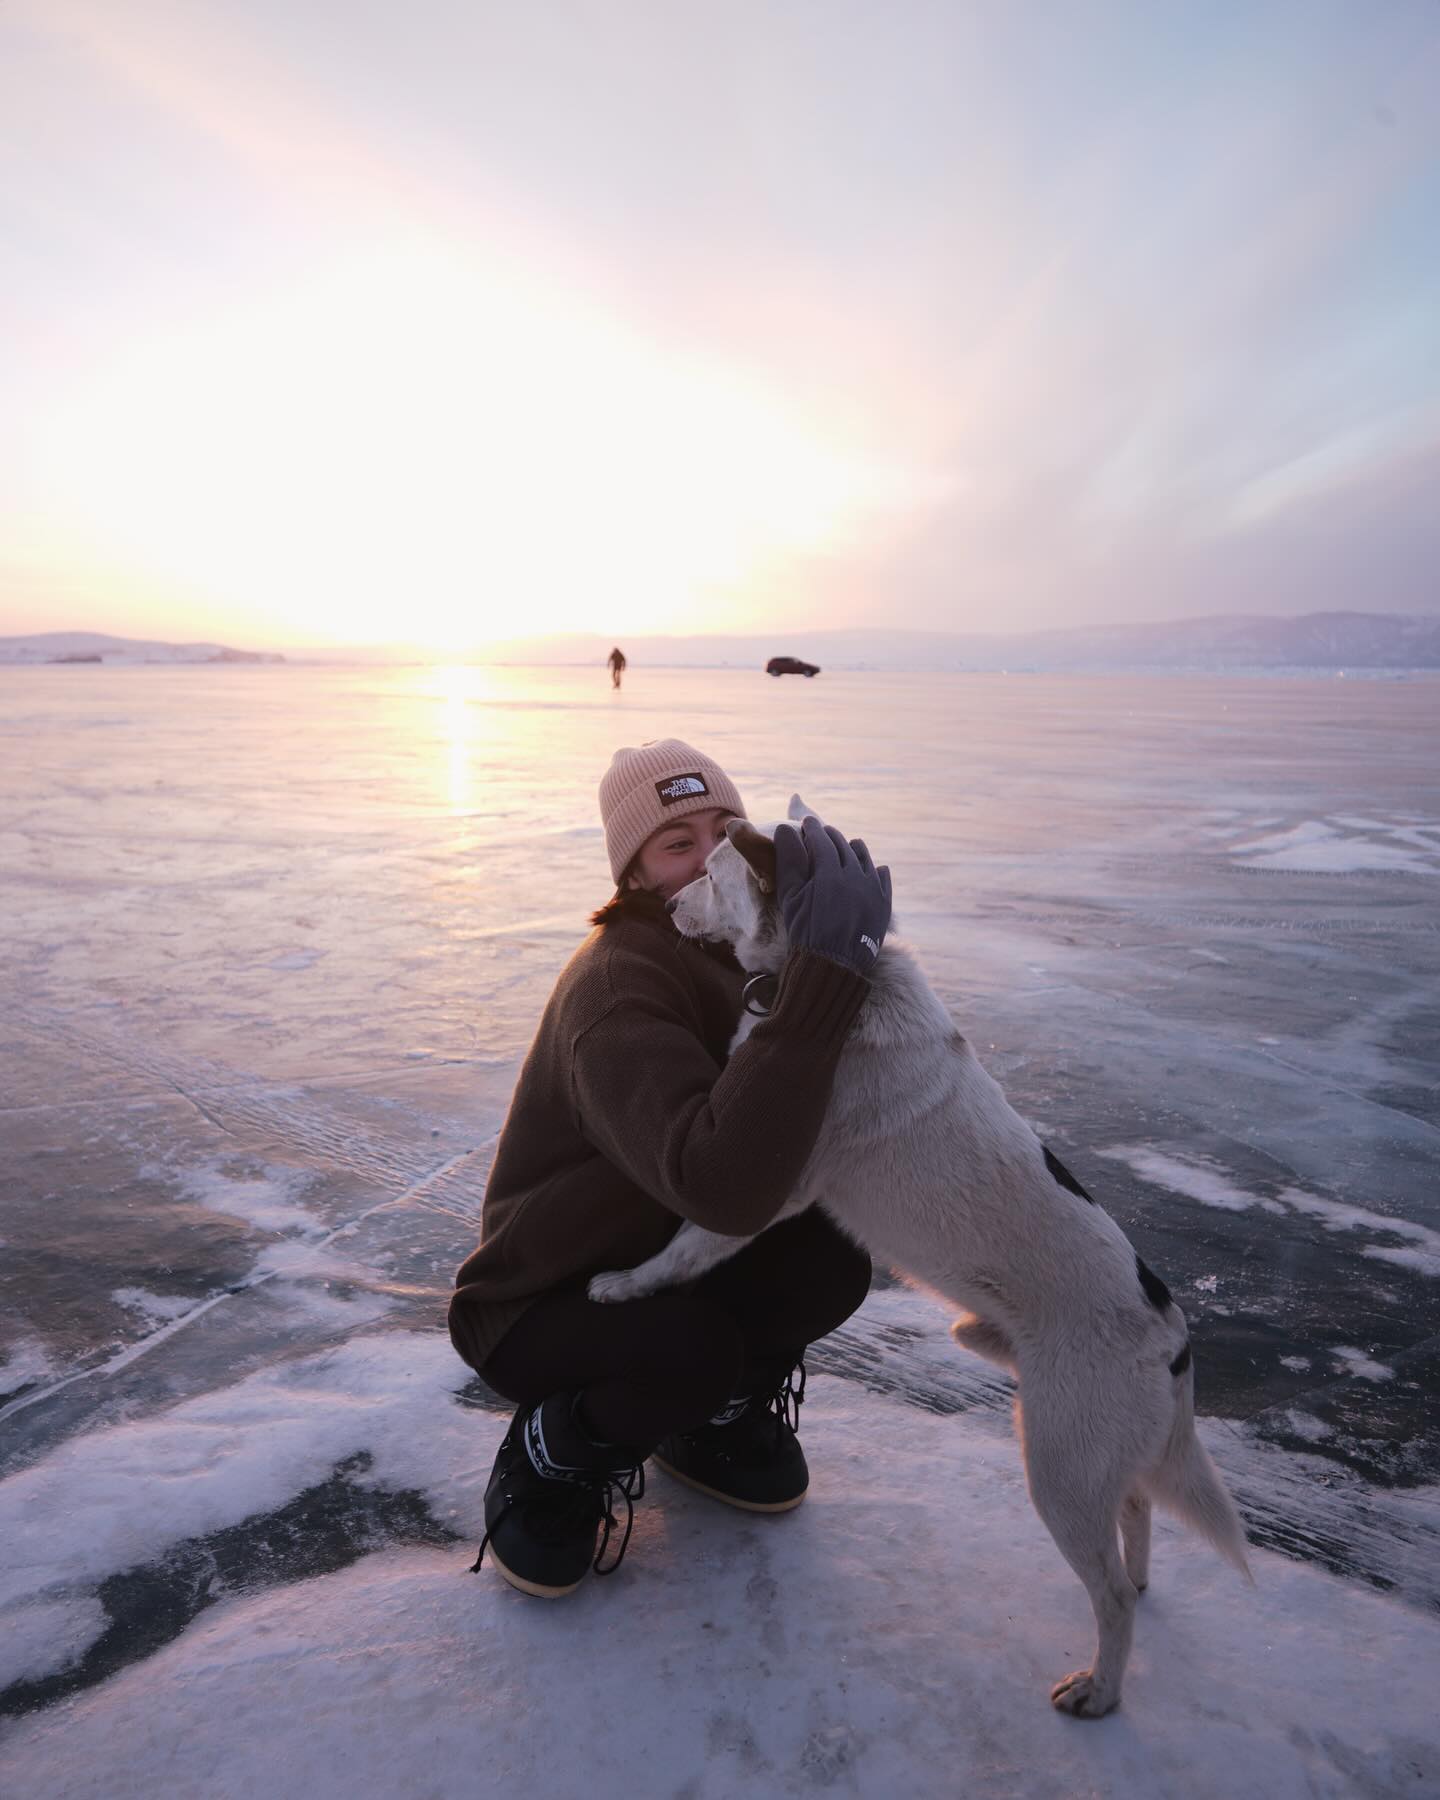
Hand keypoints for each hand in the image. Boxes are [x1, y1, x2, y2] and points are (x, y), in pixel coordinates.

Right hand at [774, 816, 891, 973]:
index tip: (806, 822)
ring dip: (852, 849)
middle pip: (843, 845)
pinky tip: (870, 870)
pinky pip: (882, 876)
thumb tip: (786, 830)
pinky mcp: (884, 903)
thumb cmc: (806, 930)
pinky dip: (874, 869)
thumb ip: (789, 860)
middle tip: (822, 833)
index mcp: (830, 871)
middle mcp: (856, 875)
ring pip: (864, 857)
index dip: (812, 828)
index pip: (821, 838)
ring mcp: (873, 889)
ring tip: (845, 847)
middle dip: (830, 836)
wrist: (833, 964)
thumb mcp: (790, 896)